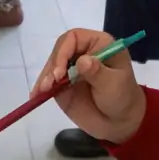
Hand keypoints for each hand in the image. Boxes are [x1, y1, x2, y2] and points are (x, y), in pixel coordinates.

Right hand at [36, 28, 146, 144]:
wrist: (120, 122)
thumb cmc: (122, 97)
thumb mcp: (114, 84)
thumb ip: (98, 73)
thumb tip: (82, 61)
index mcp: (98, 44)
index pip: (74, 38)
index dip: (63, 51)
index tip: (60, 71)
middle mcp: (82, 52)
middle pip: (59, 50)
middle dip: (52, 65)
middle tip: (49, 84)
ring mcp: (71, 68)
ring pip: (52, 65)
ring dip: (45, 76)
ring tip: (42, 91)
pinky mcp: (63, 84)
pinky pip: (49, 81)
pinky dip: (41, 87)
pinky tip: (35, 95)